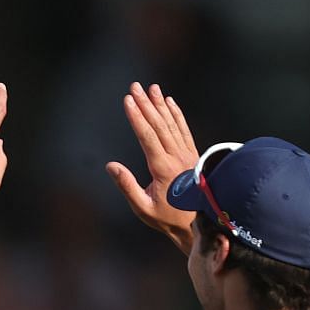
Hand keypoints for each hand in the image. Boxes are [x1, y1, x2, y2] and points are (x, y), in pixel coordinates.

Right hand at [107, 82, 198, 253]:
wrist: (198, 223)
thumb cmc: (166, 218)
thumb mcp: (142, 207)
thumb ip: (127, 185)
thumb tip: (111, 166)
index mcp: (163, 168)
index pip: (147, 136)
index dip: (137, 117)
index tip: (128, 100)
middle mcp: (177, 157)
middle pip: (159, 125)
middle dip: (146, 104)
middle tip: (135, 86)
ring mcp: (187, 154)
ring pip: (172, 124)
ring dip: (160, 105)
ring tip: (151, 88)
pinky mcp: (192, 155)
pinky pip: (184, 129)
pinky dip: (176, 114)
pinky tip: (170, 102)